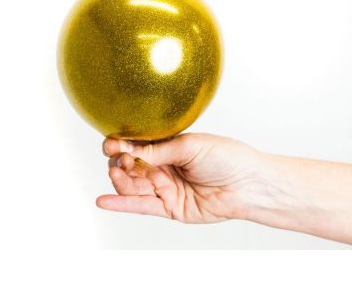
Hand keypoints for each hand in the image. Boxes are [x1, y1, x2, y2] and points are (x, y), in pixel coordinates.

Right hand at [96, 133, 260, 222]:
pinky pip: (141, 206)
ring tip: (116, 174)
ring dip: (120, 180)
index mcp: (168, 147)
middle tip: (122, 159)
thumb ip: (158, 151)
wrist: (247, 183)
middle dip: (121, 162)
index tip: (112, 144)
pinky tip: (103, 200)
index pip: (136, 146)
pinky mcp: (169, 207)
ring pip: (132, 185)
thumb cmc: (225, 157)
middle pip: (130, 166)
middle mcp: (163, 167)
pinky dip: (121, 204)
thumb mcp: (189, 146)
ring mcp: (165, 188)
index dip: (122, 145)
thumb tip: (130, 149)